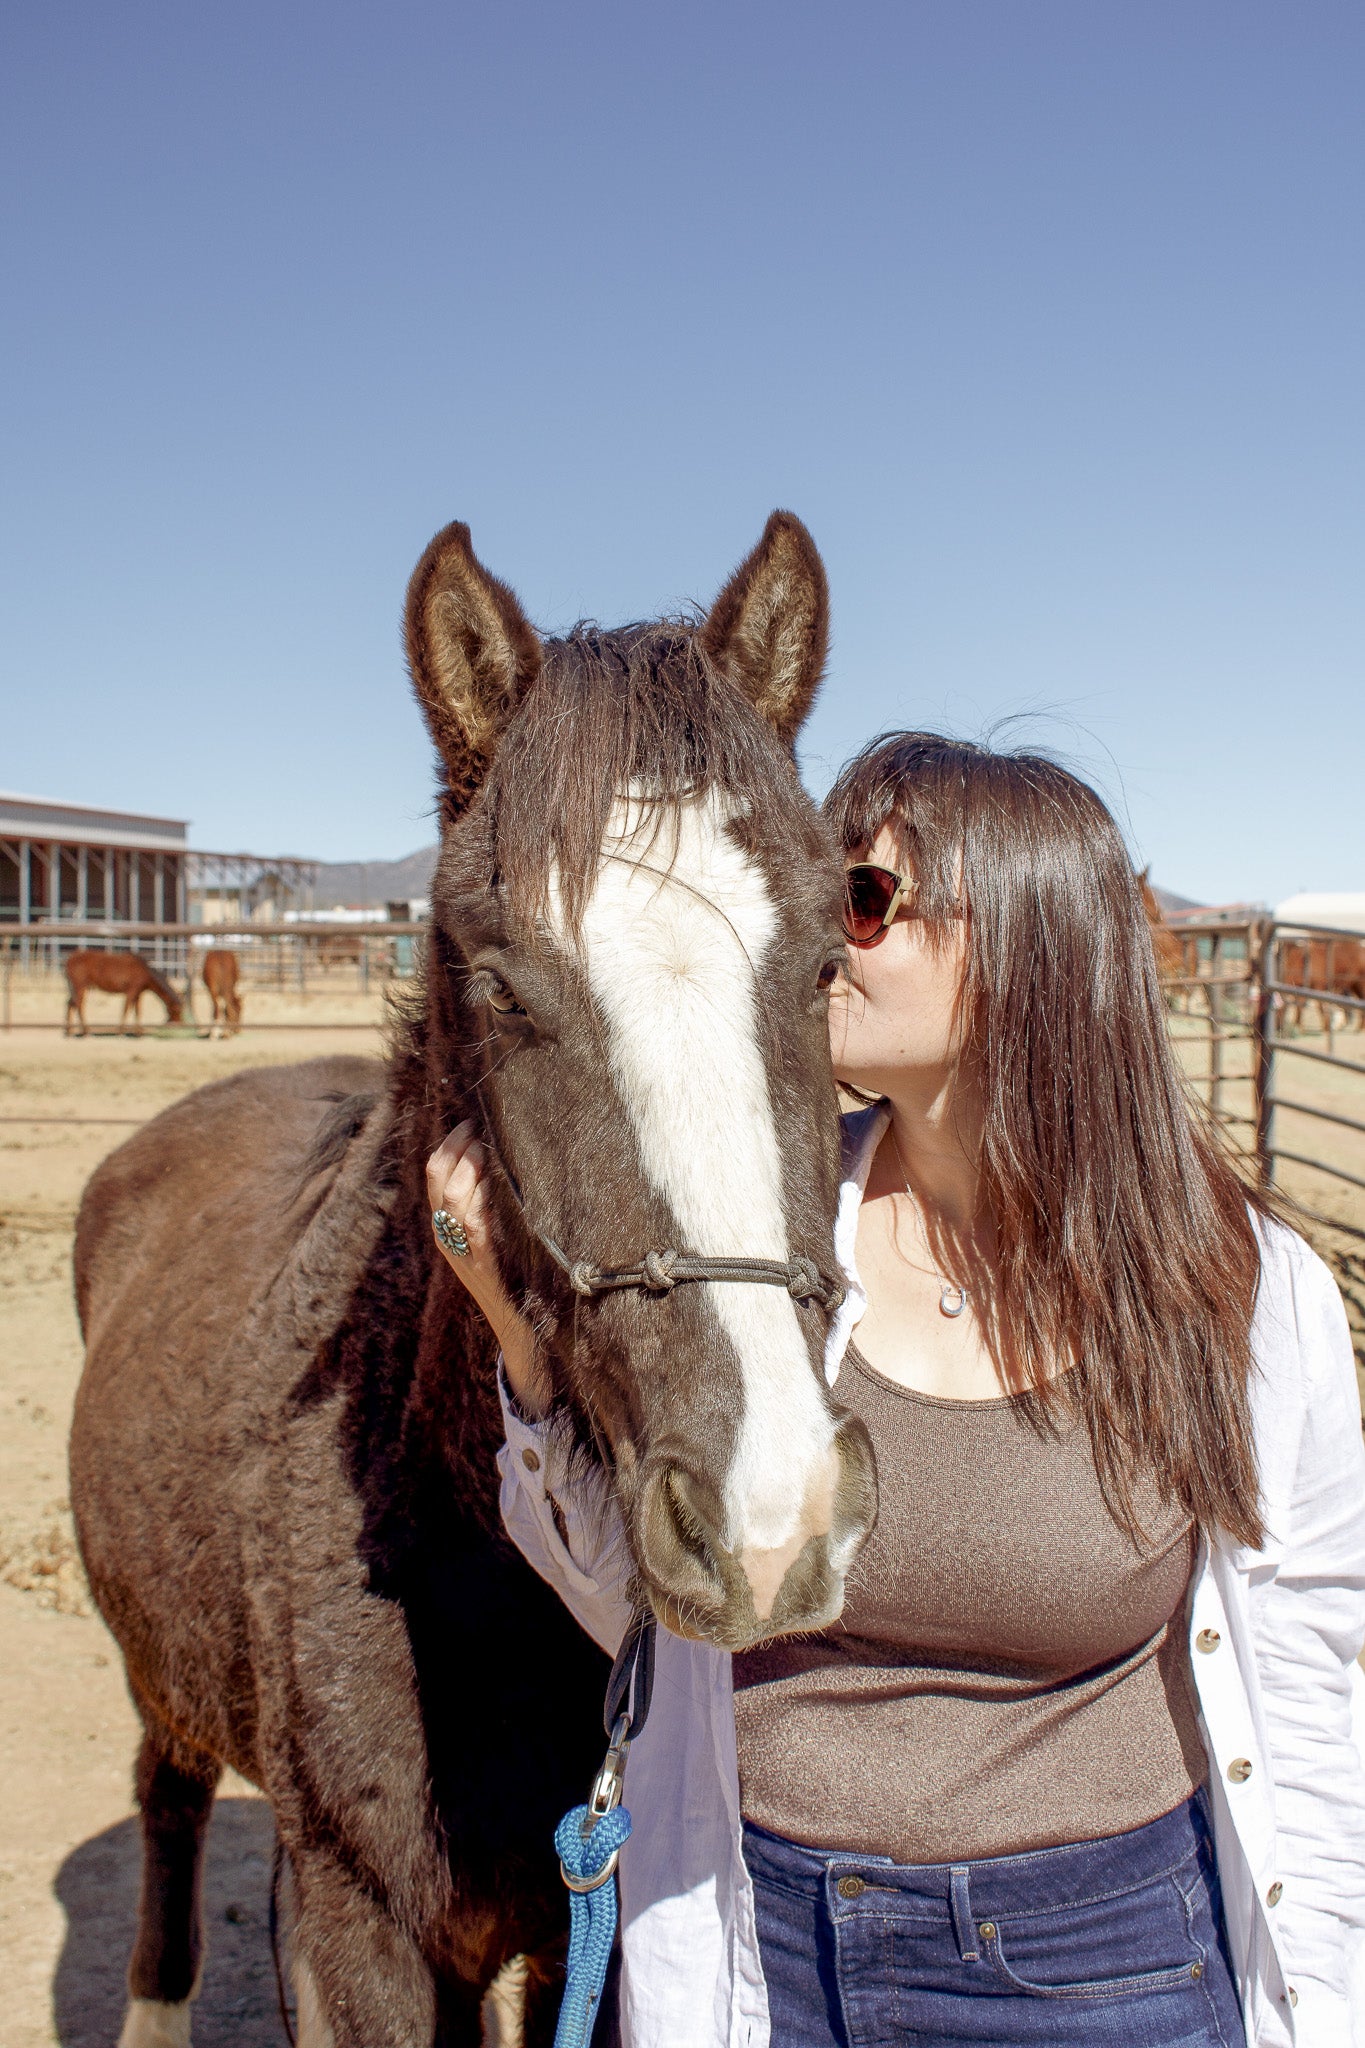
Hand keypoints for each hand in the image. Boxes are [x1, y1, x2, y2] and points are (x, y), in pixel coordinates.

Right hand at [425, 1119, 547, 1415]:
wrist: (519, 1326)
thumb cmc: (512, 1276)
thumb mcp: (491, 1236)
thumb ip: (486, 1205)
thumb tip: (497, 1162)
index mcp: (445, 1227)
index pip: (433, 1176)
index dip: (447, 1145)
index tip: (467, 1123)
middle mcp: (446, 1237)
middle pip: (437, 1180)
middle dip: (456, 1149)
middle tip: (476, 1130)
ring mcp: (462, 1252)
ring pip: (452, 1200)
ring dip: (469, 1169)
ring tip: (486, 1151)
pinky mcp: (484, 1264)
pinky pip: (475, 1227)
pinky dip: (482, 1201)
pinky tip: (494, 1183)